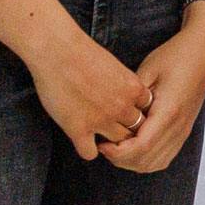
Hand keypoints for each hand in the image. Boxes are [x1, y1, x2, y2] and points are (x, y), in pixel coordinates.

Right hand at [28, 31, 152, 160]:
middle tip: (116, 129)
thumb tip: (126, 96)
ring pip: (117, 144)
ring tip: (102, 139)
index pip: (147, 112)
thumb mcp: (114, 66)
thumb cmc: (82, 52)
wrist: (57, 50)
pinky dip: (88, 150)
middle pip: (136, 130)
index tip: (127, 113)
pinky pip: (90, 153)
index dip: (136, 114)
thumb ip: (123, 85)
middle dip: (128, 130)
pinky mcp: (79, 130)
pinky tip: (83, 140)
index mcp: (133, 89)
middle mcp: (121, 107)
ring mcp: (101, 120)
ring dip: (111, 143)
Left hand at [101, 9, 204, 172]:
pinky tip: (134, 148)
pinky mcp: (184, 130)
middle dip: (121, 160)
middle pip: (146, 161)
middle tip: (105, 146)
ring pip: (155, 164)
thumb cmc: (175, 56)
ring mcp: (183, 130)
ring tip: (117, 147)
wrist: (201, 51)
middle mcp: (178, 126)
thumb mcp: (146, 71)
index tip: (102, 144)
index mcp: (168, 111)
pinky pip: (164, 157)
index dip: (118, 152)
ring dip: (133, 162)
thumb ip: (131, 98)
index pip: (141, 147)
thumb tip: (113, 118)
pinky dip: (147, 160)